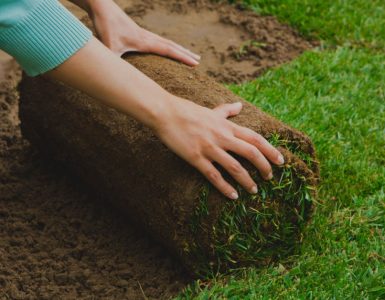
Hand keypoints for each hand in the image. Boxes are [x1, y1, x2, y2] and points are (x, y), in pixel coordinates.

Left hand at [85, 0, 199, 65]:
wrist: (101, 7)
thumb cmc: (105, 27)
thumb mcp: (109, 48)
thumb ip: (114, 63)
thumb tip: (114, 78)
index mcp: (145, 41)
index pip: (169, 50)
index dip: (183, 57)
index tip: (195, 63)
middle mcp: (148, 37)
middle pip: (172, 45)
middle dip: (185, 54)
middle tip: (198, 60)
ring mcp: (144, 34)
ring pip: (166, 42)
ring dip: (178, 48)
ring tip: (188, 53)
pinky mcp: (139, 33)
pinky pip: (158, 41)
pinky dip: (167, 45)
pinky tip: (166, 49)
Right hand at [155, 99, 284, 199]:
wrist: (165, 112)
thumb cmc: (187, 111)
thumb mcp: (211, 110)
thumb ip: (226, 110)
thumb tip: (239, 105)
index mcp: (227, 126)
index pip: (255, 138)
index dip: (270, 150)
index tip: (280, 160)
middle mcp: (222, 136)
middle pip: (251, 153)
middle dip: (264, 166)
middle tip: (270, 178)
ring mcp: (209, 148)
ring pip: (235, 167)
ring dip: (247, 180)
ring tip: (254, 190)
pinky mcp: (196, 158)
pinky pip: (214, 175)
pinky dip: (225, 187)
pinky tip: (233, 196)